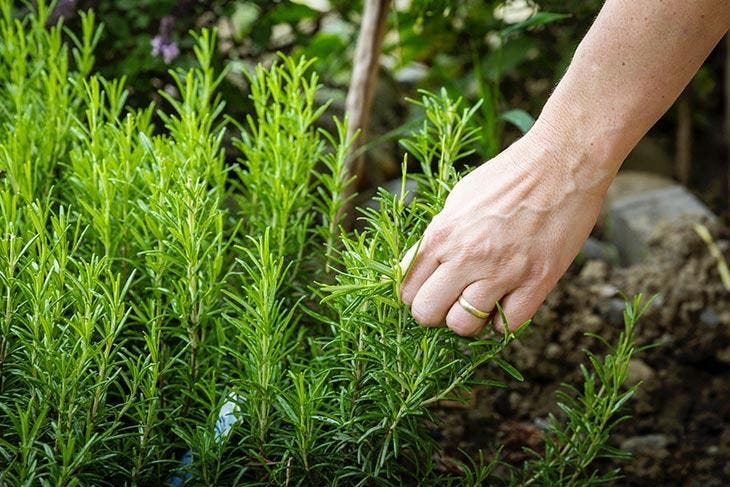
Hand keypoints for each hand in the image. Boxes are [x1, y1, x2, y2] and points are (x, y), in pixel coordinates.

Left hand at [399, 131, 610, 335]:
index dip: (415, 296)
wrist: (561, 162)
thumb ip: (439, 236)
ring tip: (479, 300)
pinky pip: (507, 325)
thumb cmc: (508, 176)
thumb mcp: (458, 200)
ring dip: (468, 319)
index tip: (428, 292)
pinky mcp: (537, 281)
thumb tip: (422, 267)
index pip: (407, 289)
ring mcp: (502, 271)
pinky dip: (503, 320)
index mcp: (442, 234)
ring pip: (463, 326)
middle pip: (427, 313)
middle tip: (449, 303)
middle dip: (435, 313)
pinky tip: (506, 301)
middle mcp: (467, 256)